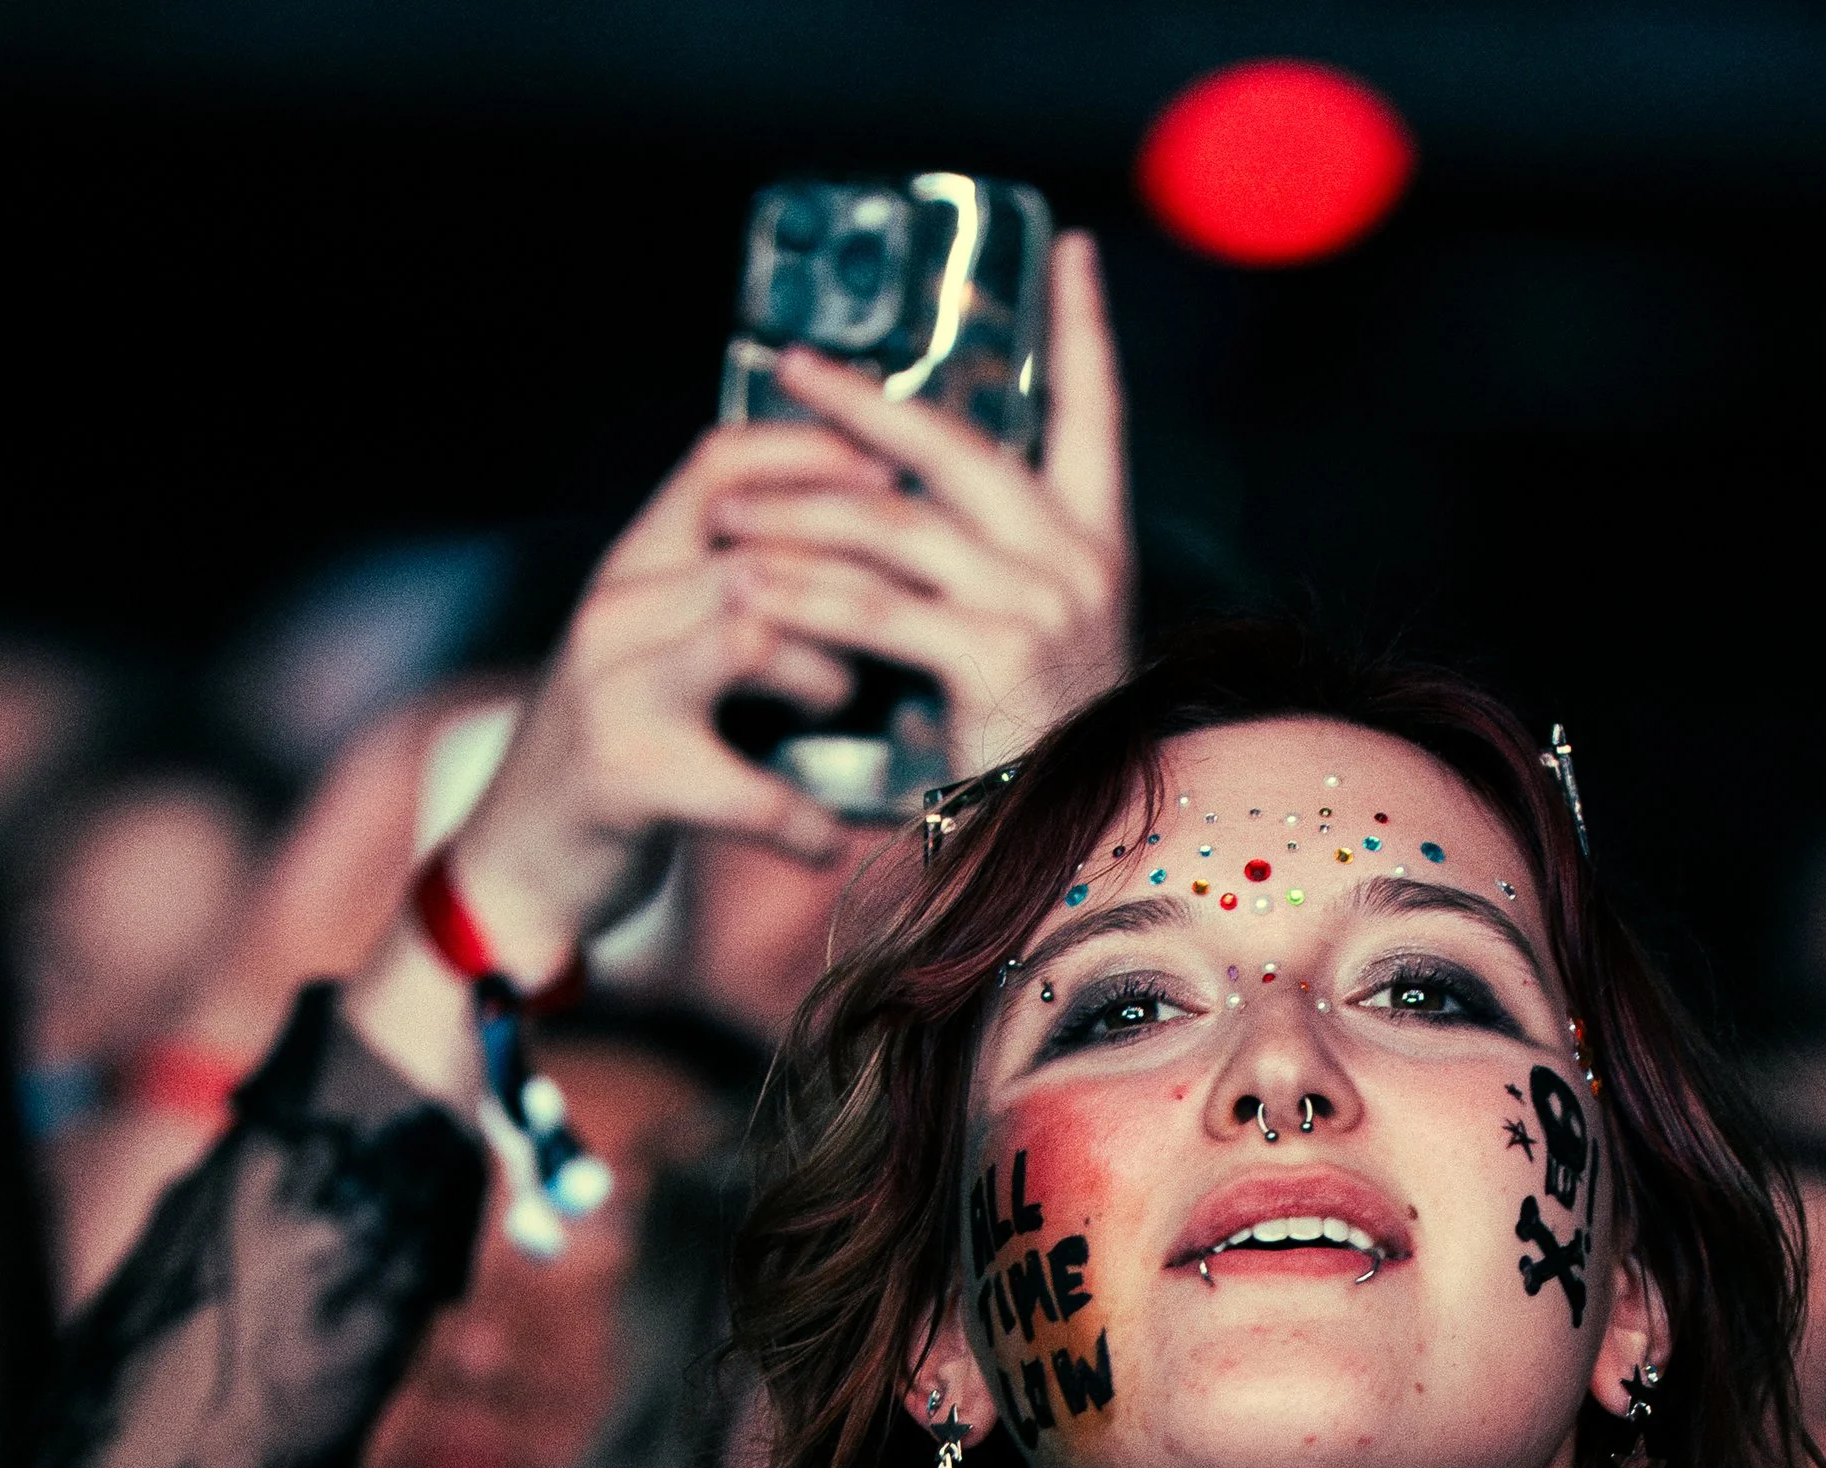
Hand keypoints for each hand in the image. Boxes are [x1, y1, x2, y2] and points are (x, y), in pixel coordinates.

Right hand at [436, 420, 890, 985]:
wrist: (518, 864)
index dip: (813, 458)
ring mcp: (614, 692)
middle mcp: (616, 612)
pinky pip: (749, 790)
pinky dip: (804, 820)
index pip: (721, 467)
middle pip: (761, 553)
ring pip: (755, 636)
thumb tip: (851, 570)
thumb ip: (726, 602)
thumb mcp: (658, 654)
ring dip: (830, 679)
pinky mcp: (624, 778)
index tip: (895, 477)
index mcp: (632, 569)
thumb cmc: (616, 755)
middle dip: (853, 587)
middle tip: (911, 625)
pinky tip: (826, 839)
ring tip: (850, 714)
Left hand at [713, 230, 1131, 782]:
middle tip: (789, 370)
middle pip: (954, 445)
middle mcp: (1079, 560)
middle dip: (861, 404)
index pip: (1100, 415)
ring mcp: (1040, 603)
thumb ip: (995, 573)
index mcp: (1101, 546)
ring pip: (893, 523)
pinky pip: (873, 605)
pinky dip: (801, 593)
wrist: (1076, 857)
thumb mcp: (1040, 649)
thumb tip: (905, 505)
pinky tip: (745, 582)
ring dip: (797, 509)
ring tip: (725, 503)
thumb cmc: (1042, 761)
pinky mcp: (991, 655)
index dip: (1087, 330)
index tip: (1069, 251)